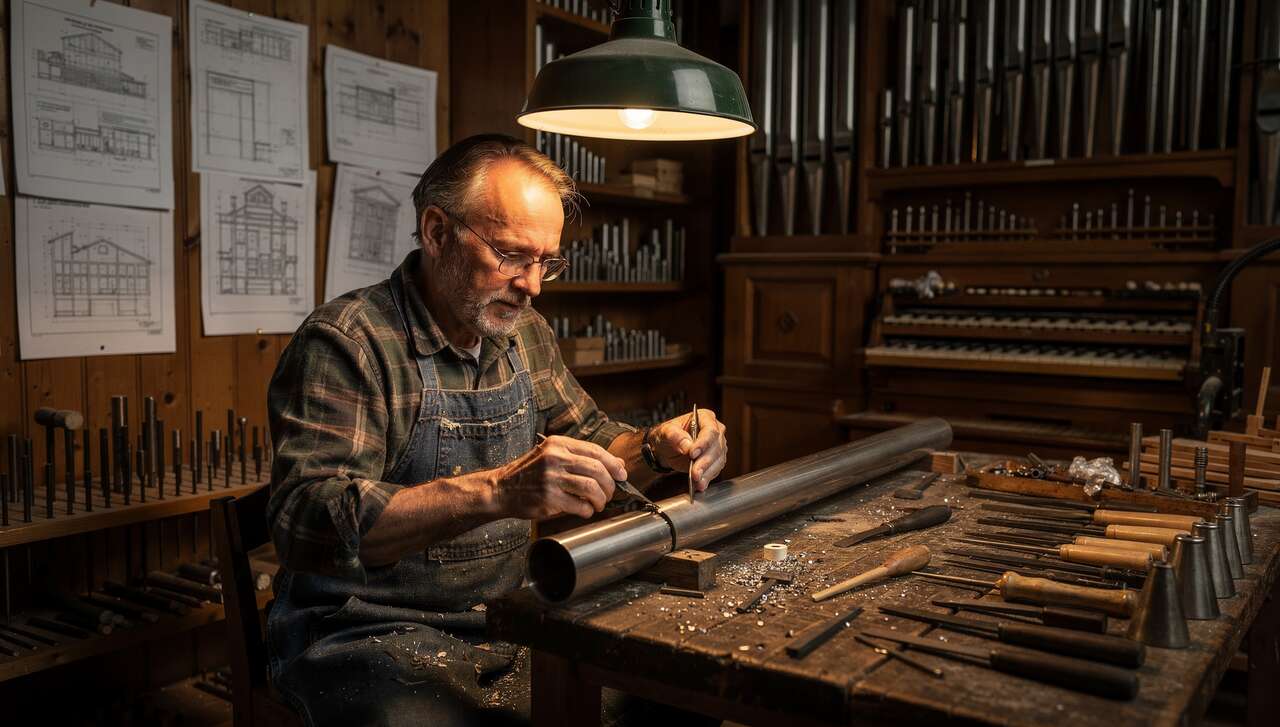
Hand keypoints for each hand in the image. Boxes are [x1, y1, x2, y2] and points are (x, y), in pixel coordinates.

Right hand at [492, 436, 625, 519]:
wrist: (502, 489)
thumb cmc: (530, 473)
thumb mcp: (553, 456)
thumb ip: (581, 458)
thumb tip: (617, 465)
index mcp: (558, 444)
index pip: (595, 451)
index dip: (613, 464)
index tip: (622, 474)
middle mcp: (555, 458)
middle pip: (597, 469)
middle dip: (610, 484)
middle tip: (610, 493)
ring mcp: (551, 478)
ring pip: (591, 487)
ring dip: (601, 499)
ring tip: (599, 504)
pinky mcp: (548, 498)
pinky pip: (579, 505)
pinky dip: (588, 510)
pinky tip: (585, 511)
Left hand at [649, 409, 727, 490]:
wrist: (666, 449)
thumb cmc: (667, 435)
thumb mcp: (665, 432)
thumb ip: (675, 436)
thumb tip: (687, 445)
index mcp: (705, 418)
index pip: (710, 430)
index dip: (703, 443)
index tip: (692, 453)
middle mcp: (715, 431)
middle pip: (716, 447)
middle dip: (705, 462)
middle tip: (695, 473)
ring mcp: (717, 446)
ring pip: (718, 461)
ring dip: (707, 472)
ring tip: (696, 480)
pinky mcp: (715, 460)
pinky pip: (715, 470)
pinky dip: (707, 478)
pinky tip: (700, 484)